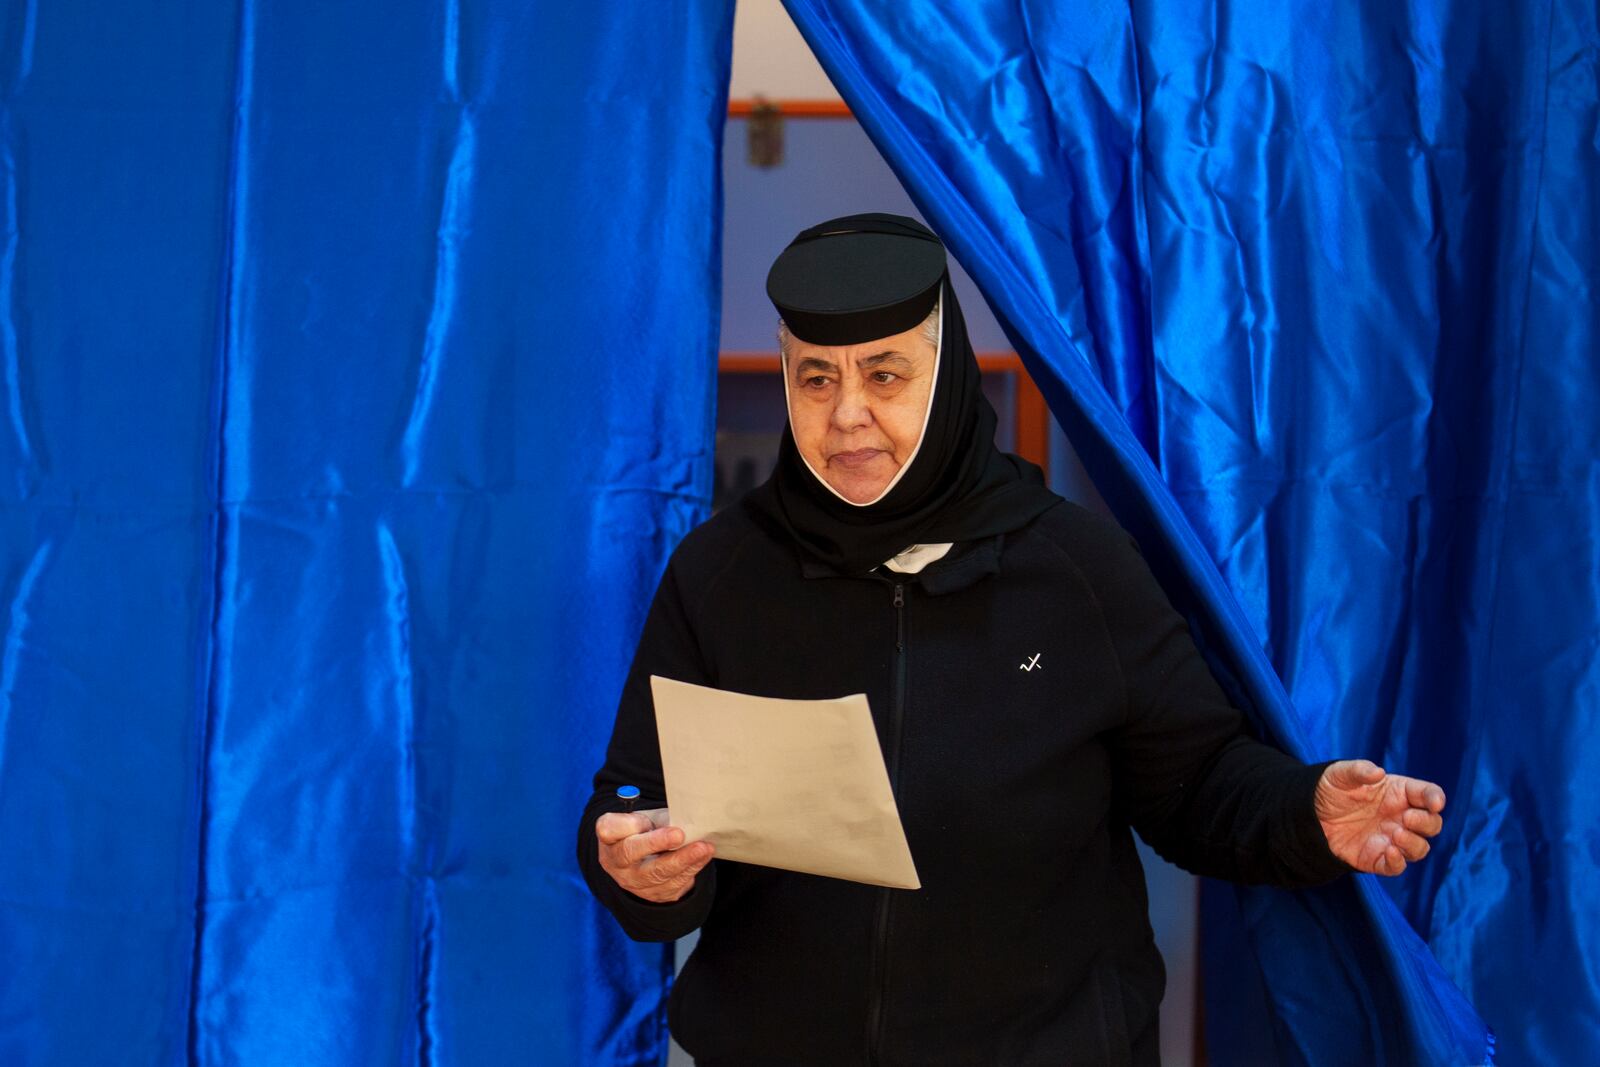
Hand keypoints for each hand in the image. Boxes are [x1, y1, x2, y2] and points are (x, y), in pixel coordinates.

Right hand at [595, 807, 715, 902]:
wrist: (645, 862)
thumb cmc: (644, 833)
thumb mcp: (645, 819)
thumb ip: (655, 818)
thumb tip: (683, 818)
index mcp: (610, 837)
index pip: (610, 829)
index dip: (627, 825)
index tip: (645, 821)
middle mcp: (616, 863)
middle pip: (631, 853)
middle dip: (657, 843)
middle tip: (679, 835)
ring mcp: (634, 882)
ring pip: (657, 874)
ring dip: (683, 859)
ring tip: (703, 847)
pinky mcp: (654, 894)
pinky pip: (674, 884)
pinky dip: (691, 868)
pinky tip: (703, 856)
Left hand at [1314, 760, 1445, 875]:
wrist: (1309, 815)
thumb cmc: (1330, 790)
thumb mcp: (1340, 774)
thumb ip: (1359, 770)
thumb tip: (1378, 772)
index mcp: (1398, 793)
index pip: (1428, 795)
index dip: (1435, 798)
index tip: (1434, 803)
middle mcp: (1400, 817)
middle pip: (1432, 824)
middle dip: (1427, 822)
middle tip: (1407, 817)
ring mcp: (1391, 839)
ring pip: (1420, 847)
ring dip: (1414, 843)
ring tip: (1396, 833)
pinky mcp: (1377, 858)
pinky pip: (1396, 867)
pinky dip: (1398, 863)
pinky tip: (1390, 852)